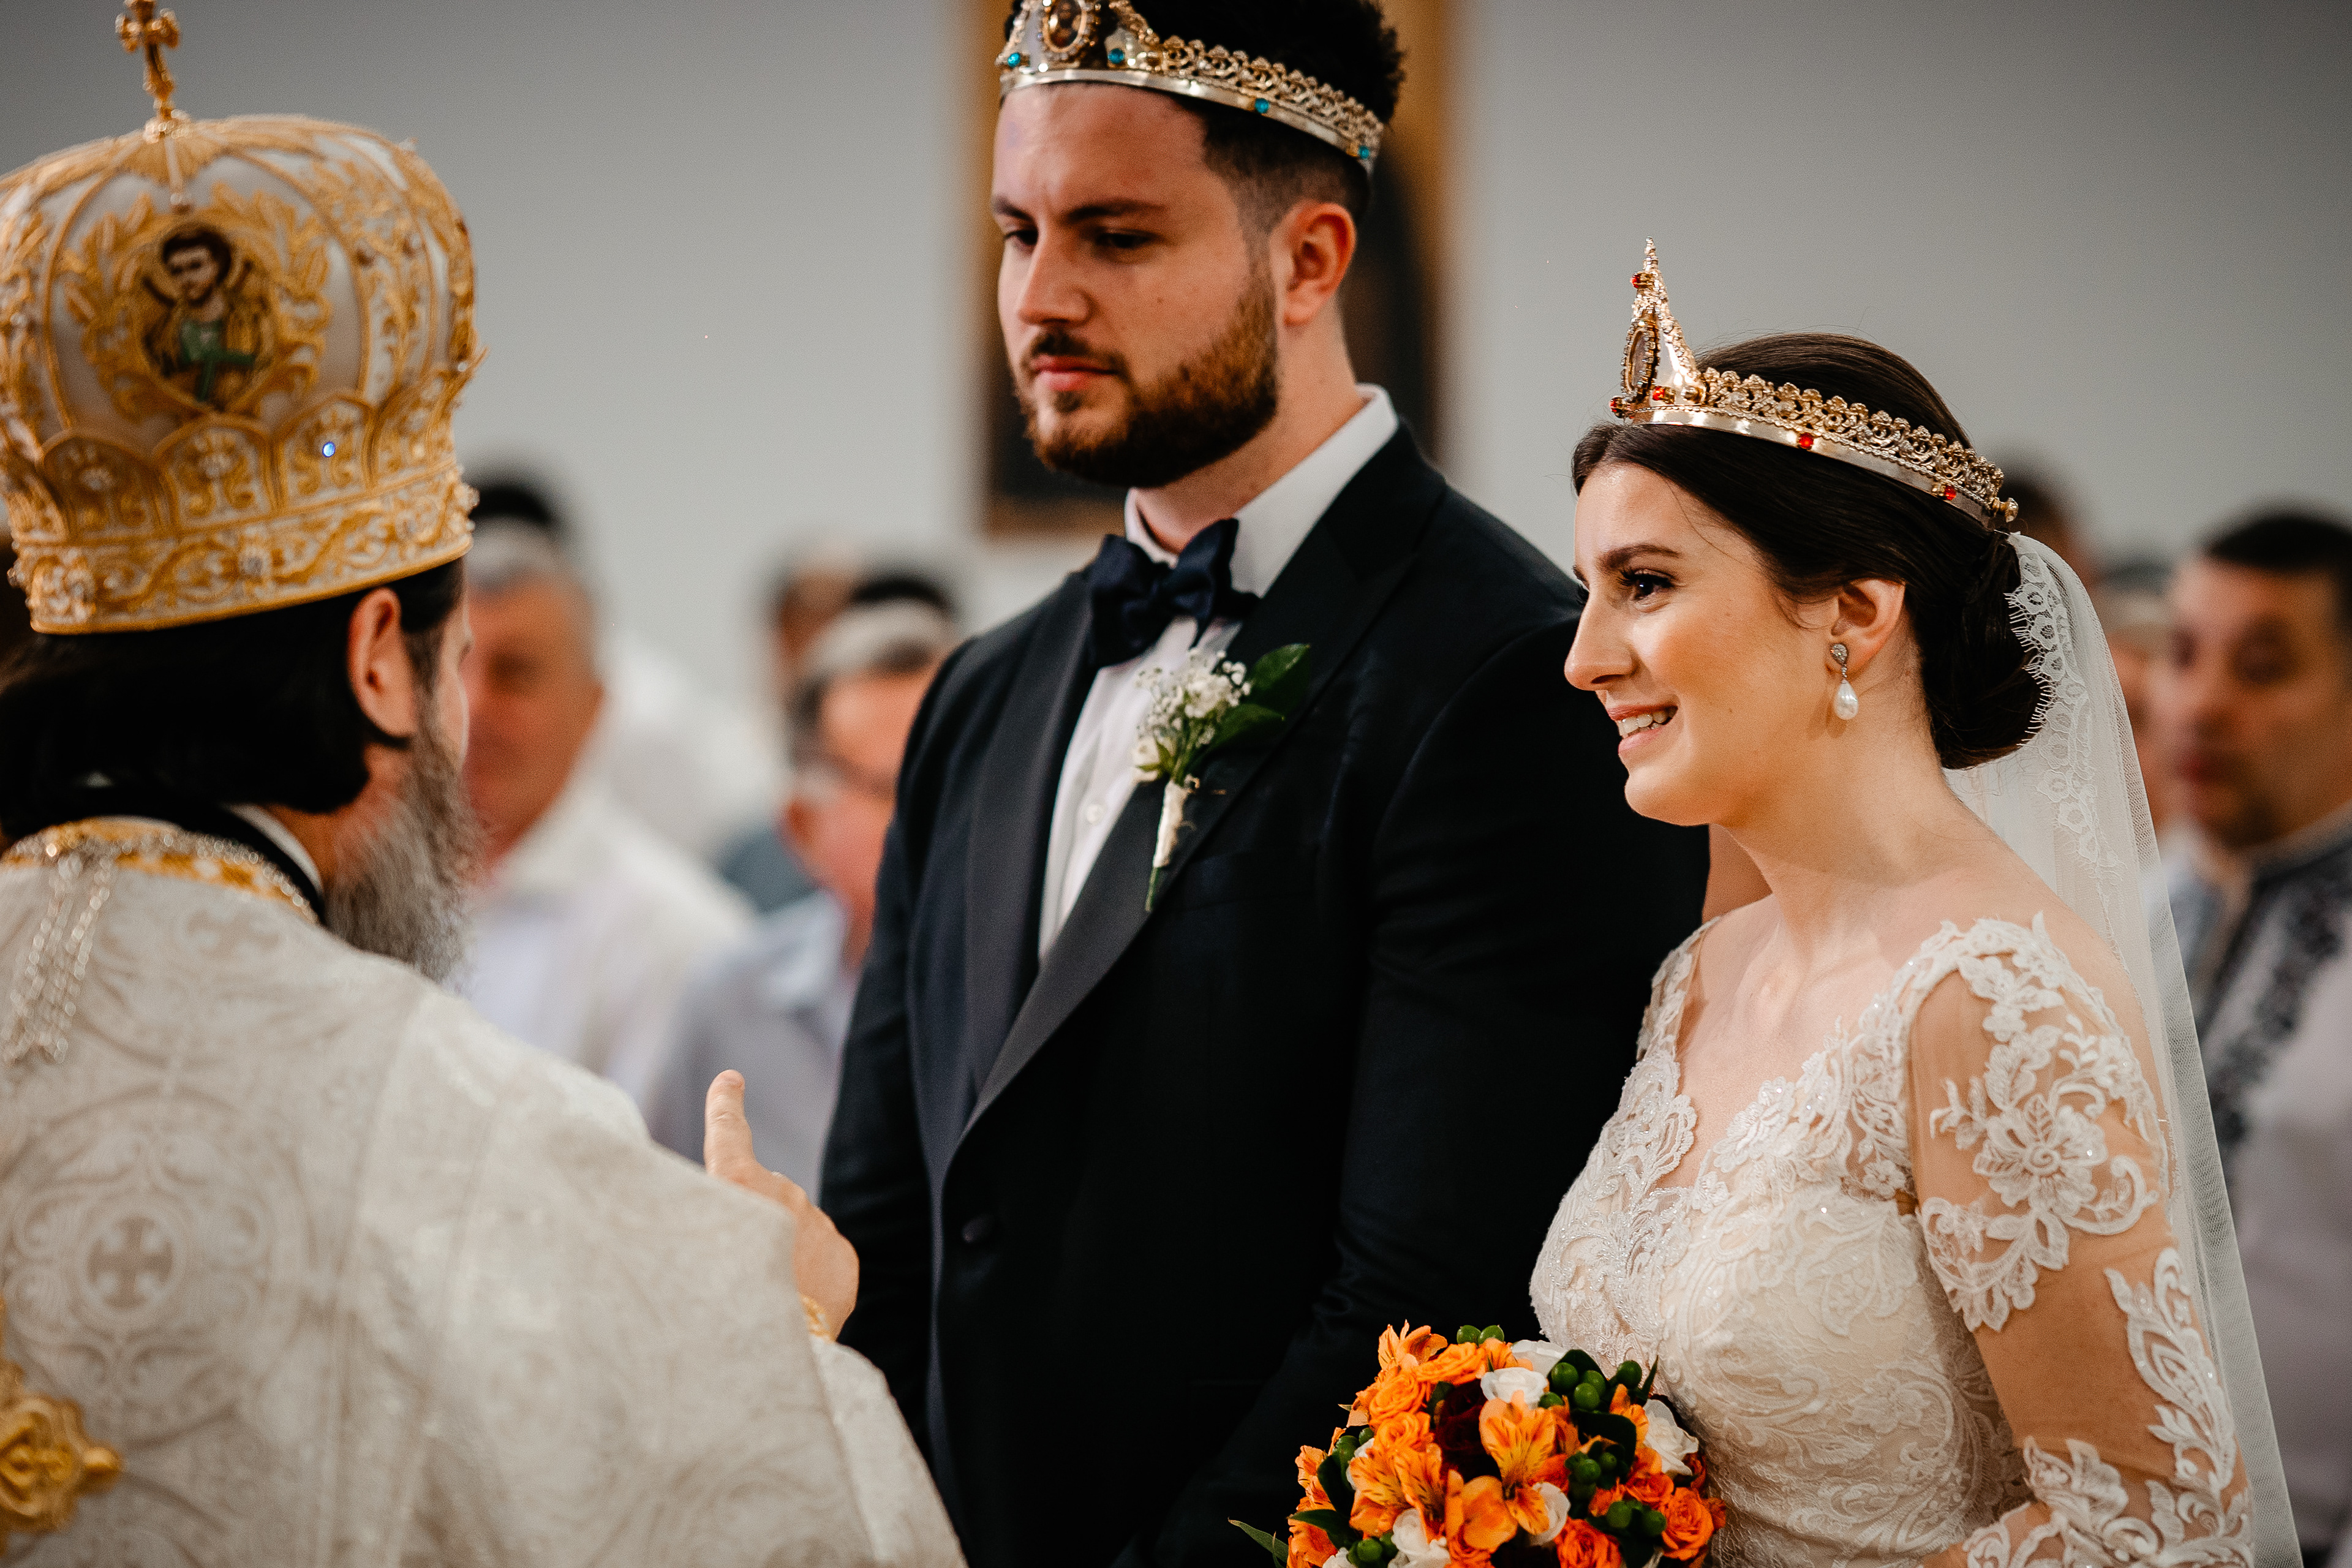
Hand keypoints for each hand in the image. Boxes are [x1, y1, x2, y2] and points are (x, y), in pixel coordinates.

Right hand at [703, 1070, 858, 1334]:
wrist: (775, 1358)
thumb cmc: (713, 1311)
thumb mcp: (688, 1257)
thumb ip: (707, 1223)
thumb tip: (727, 1214)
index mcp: (734, 1186)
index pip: (727, 1132)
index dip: (725, 1105)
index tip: (731, 1080)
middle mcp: (781, 1194)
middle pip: (763, 1199)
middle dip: (753, 1226)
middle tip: (733, 1275)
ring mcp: (818, 1223)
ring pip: (794, 1232)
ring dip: (781, 1258)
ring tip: (762, 1303)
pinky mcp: (844, 1256)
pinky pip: (820, 1258)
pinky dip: (807, 1280)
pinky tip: (793, 1311)